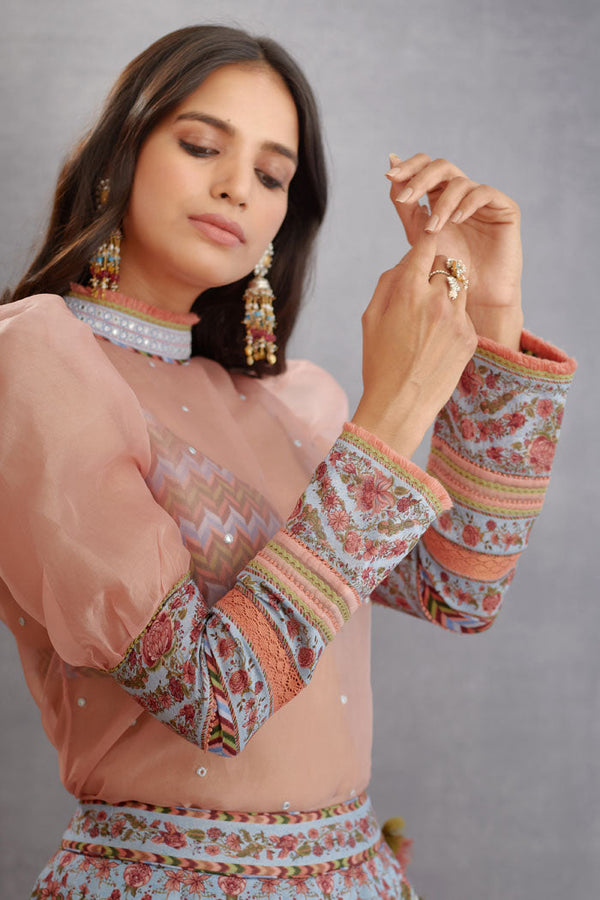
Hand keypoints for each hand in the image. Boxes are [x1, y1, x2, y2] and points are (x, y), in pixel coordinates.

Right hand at [352, 230, 476, 458]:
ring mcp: (457, 318)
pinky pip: (464, 313)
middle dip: (435, 269)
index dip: (425, 239)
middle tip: (422, 288)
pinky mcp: (470, 337)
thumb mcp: (371, 317)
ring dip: (447, 291)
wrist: (401, 403)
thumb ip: (389, 281)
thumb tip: (407, 260)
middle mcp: (436, 300)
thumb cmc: (379, 360)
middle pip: (446, 262)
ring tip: (430, 315)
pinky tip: (437, 339)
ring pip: (460, 285)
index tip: (425, 240)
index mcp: (408, 291)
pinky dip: (453, 318)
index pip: (426, 244)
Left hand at [387, 154, 522, 348]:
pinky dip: (467, 204)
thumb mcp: (418, 235)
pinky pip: (484, 193)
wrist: (473, 298)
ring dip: (441, 204)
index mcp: (441, 196)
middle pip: (441, 167)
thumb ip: (405, 204)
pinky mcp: (504, 209)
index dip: (409, 167)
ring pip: (460, 182)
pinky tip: (456, 220)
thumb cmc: (445, 270)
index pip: (425, 167)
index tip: (390, 177)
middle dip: (420, 180)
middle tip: (405, 198)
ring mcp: (483, 200)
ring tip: (432, 229)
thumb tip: (390, 164)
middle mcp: (462, 193)